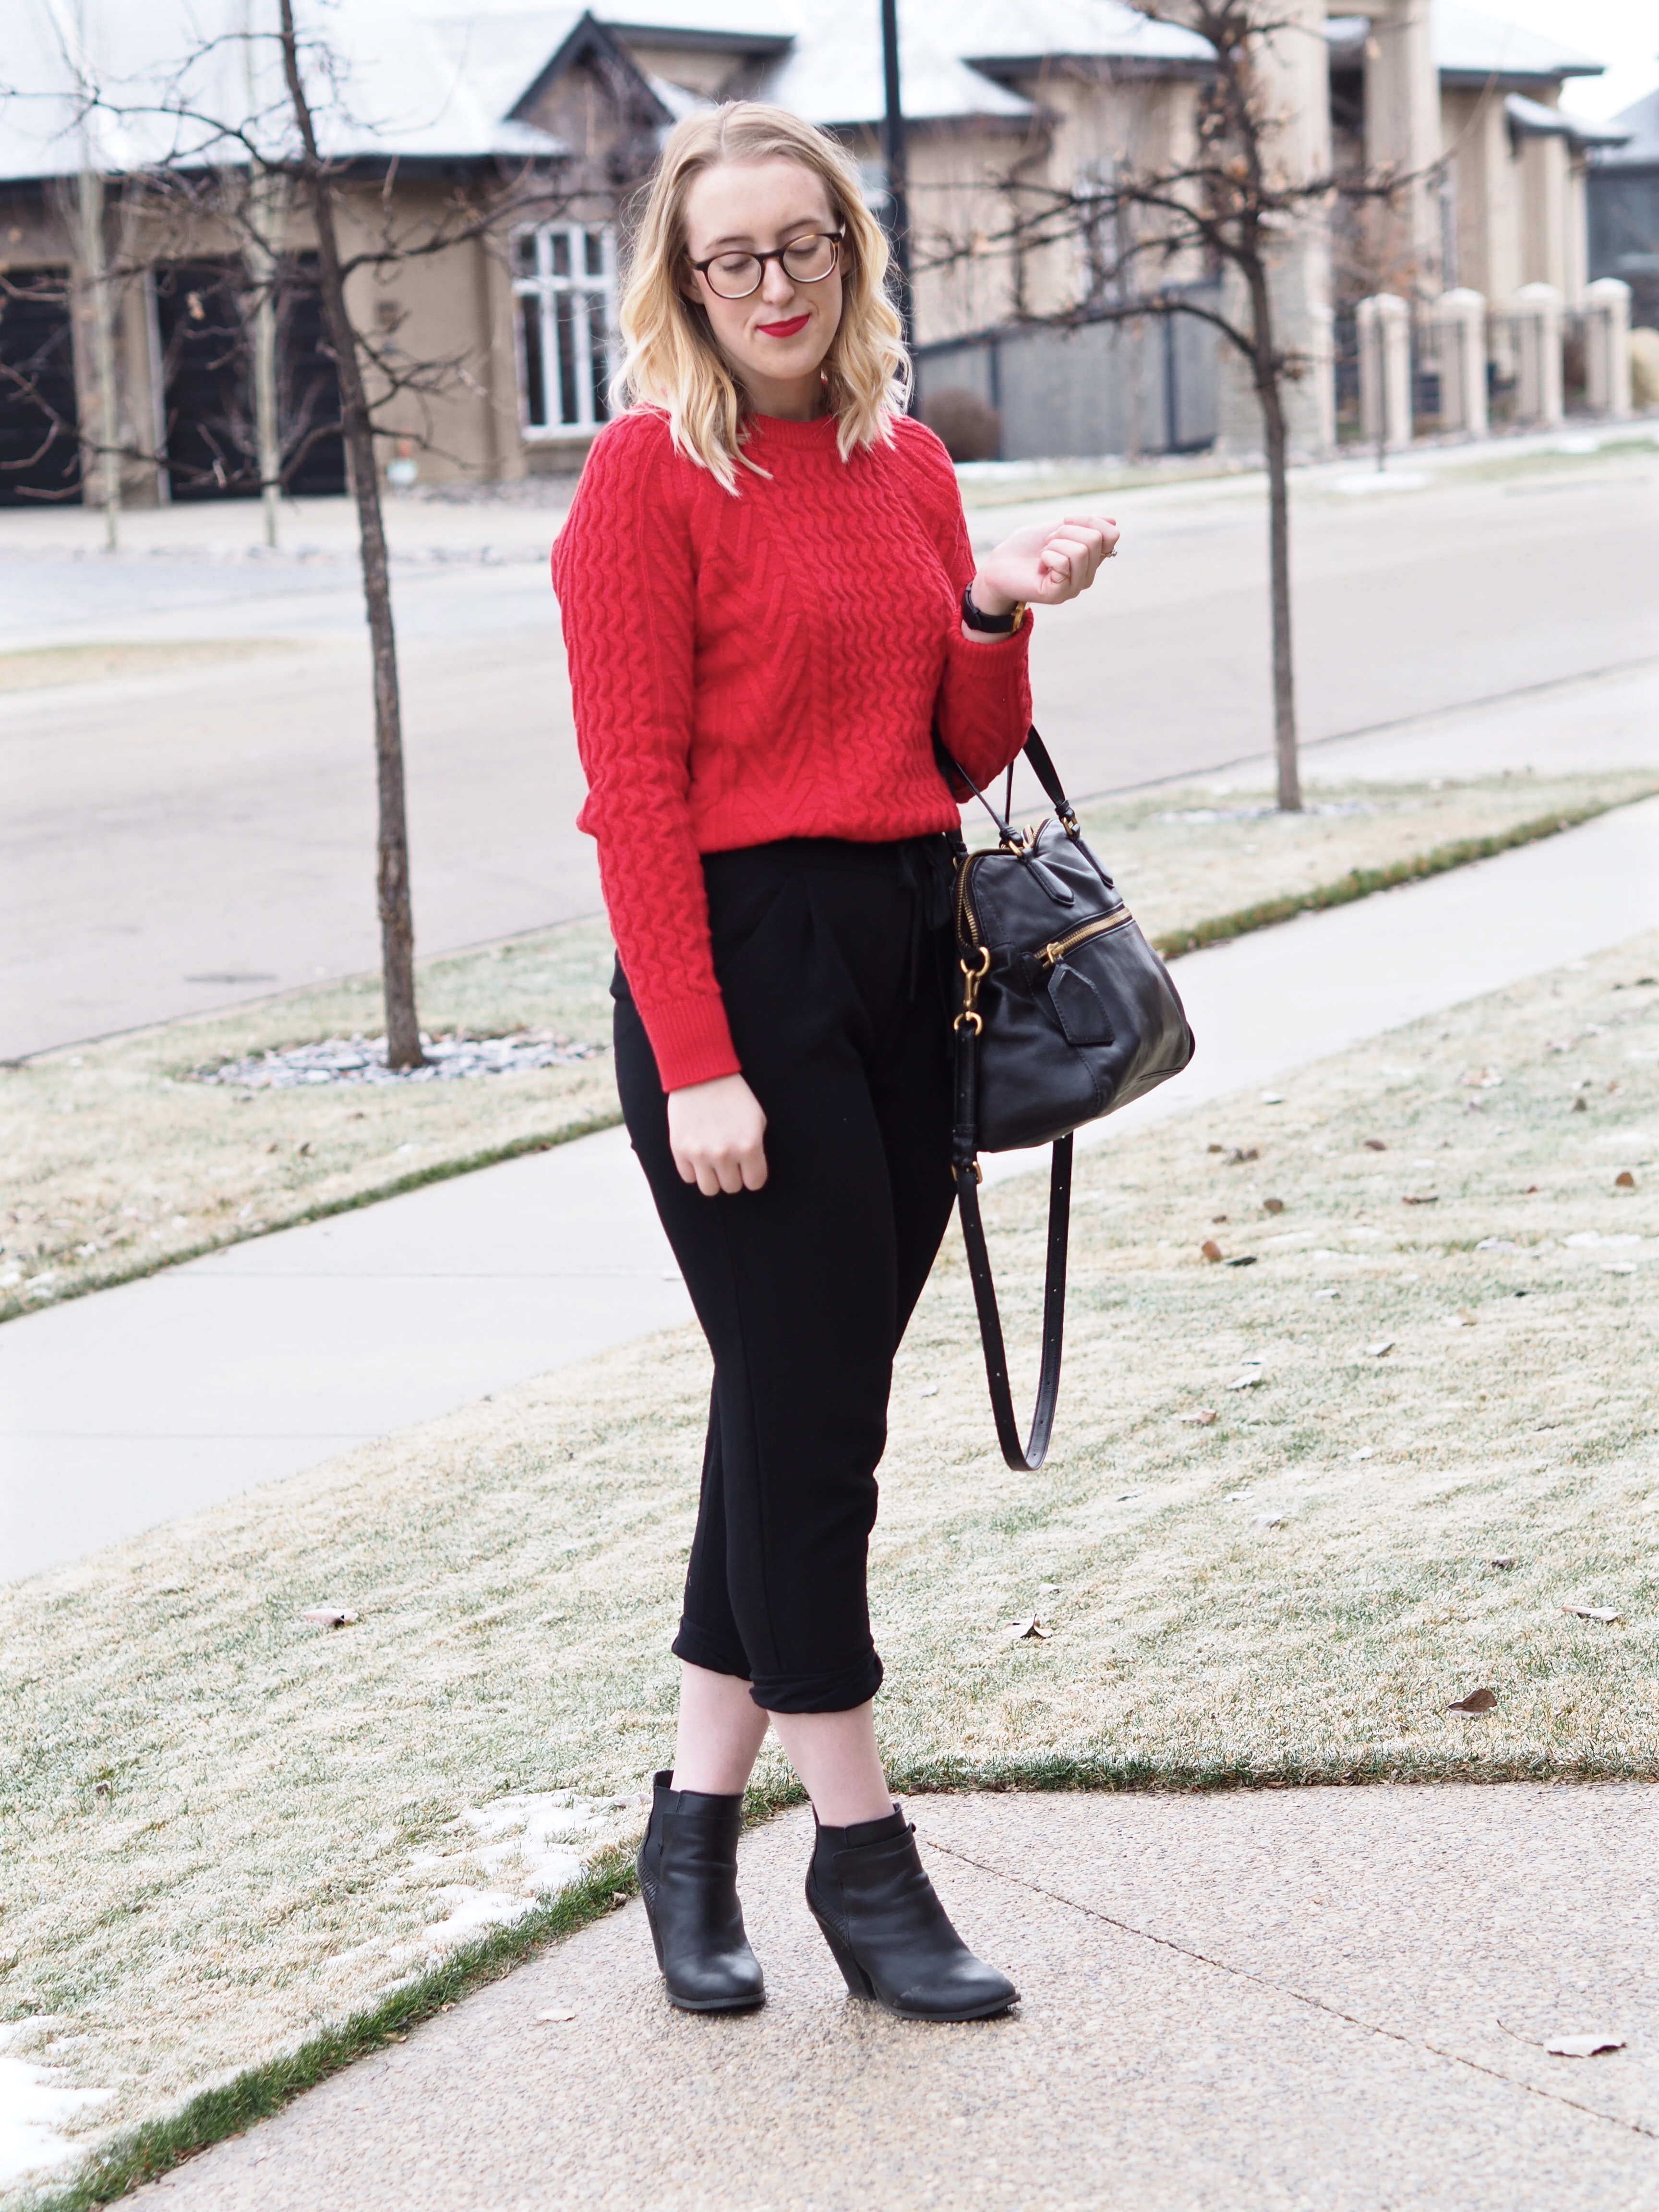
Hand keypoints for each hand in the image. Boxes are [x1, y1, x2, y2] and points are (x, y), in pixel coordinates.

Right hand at [667, 1072, 767, 1195]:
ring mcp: (700, 1153)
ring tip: (713, 1162)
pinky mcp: (679, 1150)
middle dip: (733, 1175)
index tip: (748, 1168)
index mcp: (749, 1145)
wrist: (701, 1074)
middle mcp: (725, 1154)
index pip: (755, 1183)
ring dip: (713, 1178)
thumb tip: (751, 1172)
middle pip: (731, 1187)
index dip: (752, 1176)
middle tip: (729, 1160)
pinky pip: (688, 1177)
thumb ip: (756, 1148)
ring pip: (709, 1189)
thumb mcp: (757, 1119)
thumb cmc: (734, 1096)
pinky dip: (694, 1170)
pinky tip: (697, 1154)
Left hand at [969, 513, 1119, 622]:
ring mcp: (1074, 587)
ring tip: (1043, 553)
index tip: (1064, 522)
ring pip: (1081, 551)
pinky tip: (1039, 565)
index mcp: (1091, 560)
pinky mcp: (1058, 594)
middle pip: (1095, 539)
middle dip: (1066, 531)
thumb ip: (1085, 525)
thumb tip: (1112, 522)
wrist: (1000, 565)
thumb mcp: (1058, 528)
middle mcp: (1087, 576)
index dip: (1089, 520)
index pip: (1112, 534)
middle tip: (1048, 542)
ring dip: (1055, 543)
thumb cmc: (1026, 548)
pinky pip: (1063, 563)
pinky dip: (1047, 556)